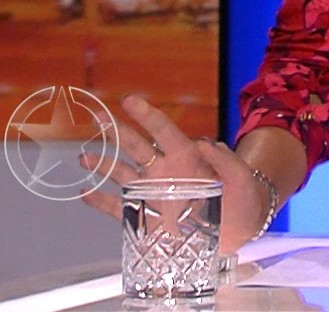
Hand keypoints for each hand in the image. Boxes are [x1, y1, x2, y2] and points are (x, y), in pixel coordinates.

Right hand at [78, 94, 272, 254]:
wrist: (240, 228)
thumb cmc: (244, 197)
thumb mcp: (243, 178)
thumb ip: (226, 160)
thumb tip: (205, 142)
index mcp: (187, 157)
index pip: (164, 131)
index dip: (147, 115)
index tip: (130, 100)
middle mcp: (166, 170)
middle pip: (137, 146)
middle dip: (117, 131)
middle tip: (98, 115)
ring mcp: (154, 192)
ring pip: (123, 174)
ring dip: (103, 165)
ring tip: (84, 156)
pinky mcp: (148, 218)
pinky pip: (119, 208)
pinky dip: (101, 201)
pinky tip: (85, 193)